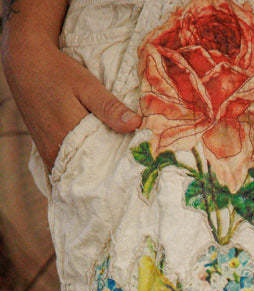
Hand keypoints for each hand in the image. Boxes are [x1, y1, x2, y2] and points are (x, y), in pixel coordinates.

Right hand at [1, 8, 139, 174]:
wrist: (25, 64)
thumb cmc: (57, 72)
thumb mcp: (86, 85)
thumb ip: (109, 107)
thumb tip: (136, 124)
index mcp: (68, 137)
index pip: (101, 165)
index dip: (121, 168)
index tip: (138, 167)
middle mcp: (56, 152)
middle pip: (91, 173)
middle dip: (110, 172)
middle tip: (132, 168)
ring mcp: (50, 156)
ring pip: (80, 172)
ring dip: (97, 170)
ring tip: (117, 165)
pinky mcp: (46, 154)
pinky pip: (70, 168)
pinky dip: (84, 166)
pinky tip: (97, 160)